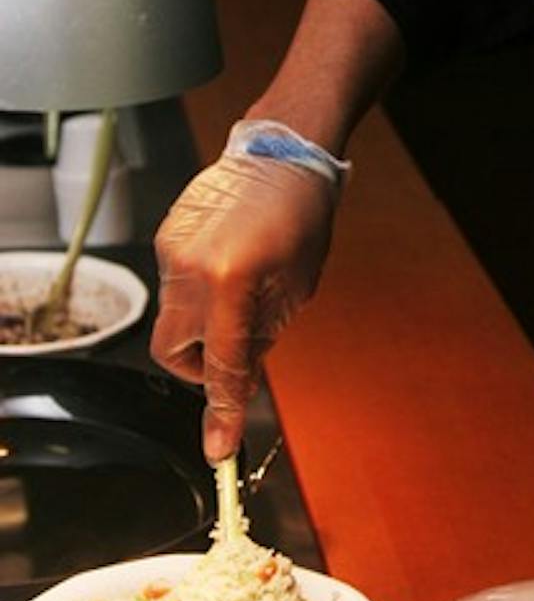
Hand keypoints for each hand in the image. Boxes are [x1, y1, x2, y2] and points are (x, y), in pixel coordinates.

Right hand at [151, 144, 336, 460]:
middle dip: (201, 366)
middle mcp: (191, 268)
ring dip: (202, 324)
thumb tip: (239, 383)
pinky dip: (198, 292)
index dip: (221, 411)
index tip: (218, 447)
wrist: (283, 154)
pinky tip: (228, 267)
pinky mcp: (164, 237)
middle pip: (174, 352)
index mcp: (232, 282)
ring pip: (171, 319)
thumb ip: (259, 341)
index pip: (220, 365)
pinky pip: (173, 285)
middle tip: (234, 354)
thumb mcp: (295, 290)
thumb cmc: (302, 216)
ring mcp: (171, 251)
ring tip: (241, 292)